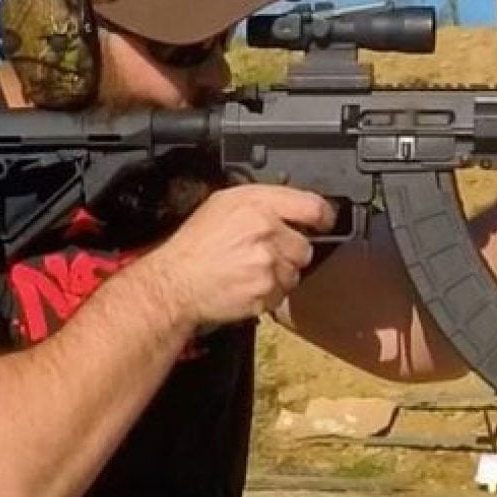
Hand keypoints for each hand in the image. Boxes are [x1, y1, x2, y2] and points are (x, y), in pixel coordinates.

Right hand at [136, 185, 335, 325]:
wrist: (174, 283)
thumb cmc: (195, 245)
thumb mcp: (223, 205)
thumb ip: (263, 203)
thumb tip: (293, 208)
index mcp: (257, 204)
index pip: (312, 206)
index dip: (323, 217)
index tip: (323, 222)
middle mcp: (265, 230)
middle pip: (305, 245)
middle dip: (290, 252)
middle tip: (265, 254)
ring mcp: (267, 263)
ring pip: (295, 272)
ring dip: (280, 274)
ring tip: (250, 271)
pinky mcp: (265, 291)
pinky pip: (283, 294)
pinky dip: (269, 293)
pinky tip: (247, 285)